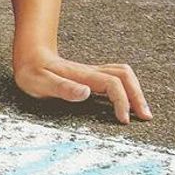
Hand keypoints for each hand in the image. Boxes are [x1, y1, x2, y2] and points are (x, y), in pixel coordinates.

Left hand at [14, 48, 151, 123]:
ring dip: (135, 91)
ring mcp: (92, 73)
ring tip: (142, 111)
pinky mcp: (90, 76)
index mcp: (81, 75)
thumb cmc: (32, 71)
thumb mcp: (40, 82)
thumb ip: (62, 87)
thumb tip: (85, 92)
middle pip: (124, 76)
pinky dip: (127, 89)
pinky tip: (127, 102)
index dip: (122, 101)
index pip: (112, 84)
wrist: (29, 55)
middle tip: (145, 117)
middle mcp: (90, 72)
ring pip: (123, 75)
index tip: (123, 120)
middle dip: (138, 95)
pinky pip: (116, 78)